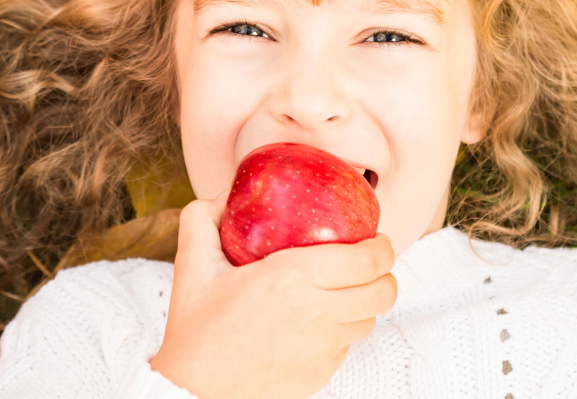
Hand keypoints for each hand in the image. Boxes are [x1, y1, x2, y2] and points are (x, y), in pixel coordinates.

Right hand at [148, 197, 395, 398]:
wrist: (194, 388)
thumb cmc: (195, 326)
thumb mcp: (192, 262)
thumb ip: (203, 218)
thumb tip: (223, 196)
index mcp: (292, 278)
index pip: (368, 260)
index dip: (382, 246)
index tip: (375, 237)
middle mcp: (317, 314)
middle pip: (383, 291)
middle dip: (385, 272)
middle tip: (368, 261)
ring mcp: (323, 349)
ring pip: (369, 319)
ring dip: (364, 301)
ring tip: (343, 289)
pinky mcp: (321, 373)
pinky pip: (347, 345)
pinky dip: (342, 328)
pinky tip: (318, 320)